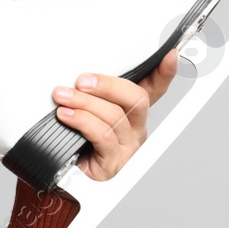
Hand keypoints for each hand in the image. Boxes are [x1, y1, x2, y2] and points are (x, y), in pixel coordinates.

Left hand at [51, 49, 179, 180]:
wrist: (59, 172)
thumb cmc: (71, 139)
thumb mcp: (81, 109)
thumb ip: (88, 91)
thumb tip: (81, 71)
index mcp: (131, 112)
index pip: (155, 89)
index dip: (164, 73)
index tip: (169, 55)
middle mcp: (135, 128)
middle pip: (136, 99)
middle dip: (107, 86)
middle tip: (82, 81)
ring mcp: (127, 146)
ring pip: (115, 116)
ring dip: (85, 103)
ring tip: (63, 97)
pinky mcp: (113, 162)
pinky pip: (103, 136)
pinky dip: (82, 121)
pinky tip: (66, 116)